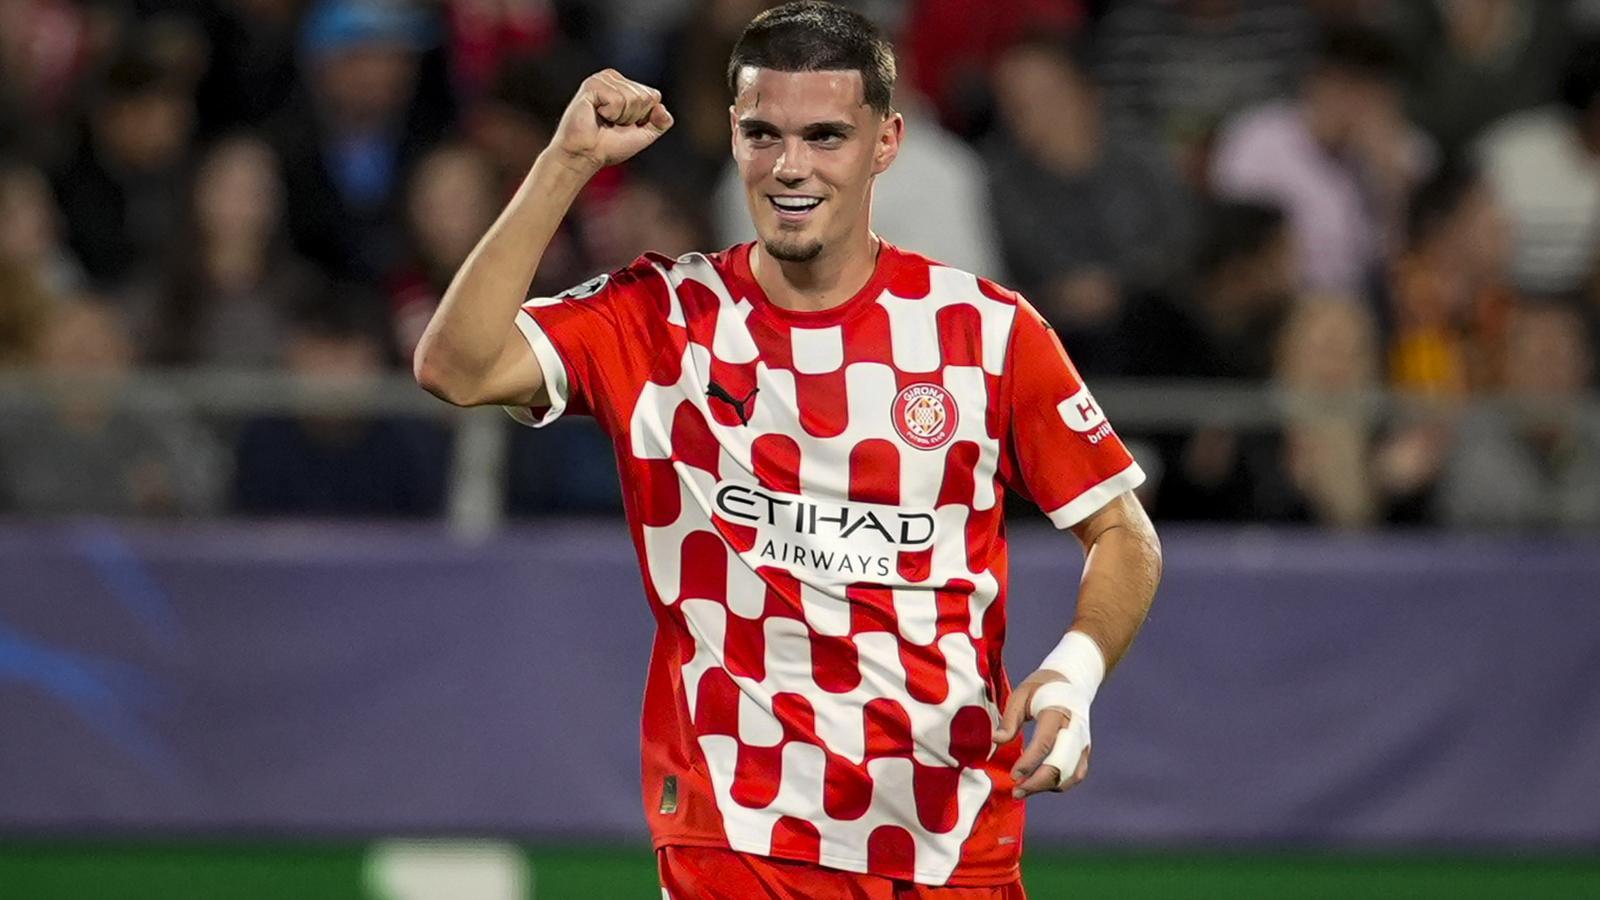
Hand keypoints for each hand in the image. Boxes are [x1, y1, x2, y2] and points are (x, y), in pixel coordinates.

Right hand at [549, 69, 673, 171]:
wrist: (585, 155)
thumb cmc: (609, 146)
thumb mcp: (644, 135)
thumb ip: (661, 122)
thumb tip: (662, 107)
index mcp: (627, 85)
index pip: (653, 96)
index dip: (643, 117)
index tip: (625, 125)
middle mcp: (615, 78)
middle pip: (644, 96)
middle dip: (632, 117)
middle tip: (612, 124)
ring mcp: (603, 79)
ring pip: (632, 98)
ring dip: (620, 117)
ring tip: (604, 120)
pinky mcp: (592, 84)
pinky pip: (617, 100)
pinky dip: (610, 114)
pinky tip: (596, 114)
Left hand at [993, 669, 1092, 797]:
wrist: (1073, 682)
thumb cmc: (1041, 688)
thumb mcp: (1021, 694)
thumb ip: (1010, 719)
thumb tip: (997, 741)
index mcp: (1058, 713)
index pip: (1045, 742)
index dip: (1030, 762)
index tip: (1013, 775)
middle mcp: (1075, 730)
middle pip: (1062, 764)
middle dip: (1038, 783)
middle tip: (1016, 792)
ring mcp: (1083, 743)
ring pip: (1070, 774)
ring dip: (1047, 787)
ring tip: (1023, 791)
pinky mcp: (1084, 751)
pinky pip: (1075, 775)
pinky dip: (1058, 784)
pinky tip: (1039, 784)